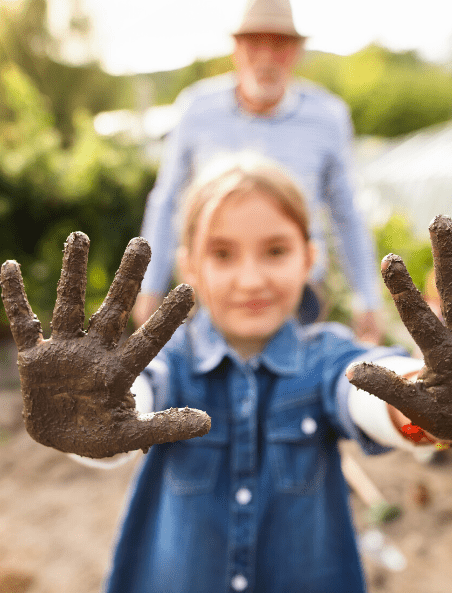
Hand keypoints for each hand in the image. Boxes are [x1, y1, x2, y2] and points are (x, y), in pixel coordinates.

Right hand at [1, 232, 209, 457]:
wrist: (62, 439)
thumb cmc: (101, 433)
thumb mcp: (132, 434)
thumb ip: (166, 426)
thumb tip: (207, 423)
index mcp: (120, 370)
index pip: (149, 339)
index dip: (167, 317)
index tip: (189, 290)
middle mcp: (96, 351)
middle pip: (115, 307)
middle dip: (128, 278)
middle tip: (142, 243)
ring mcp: (64, 351)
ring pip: (70, 304)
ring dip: (73, 273)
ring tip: (79, 237)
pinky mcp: (35, 357)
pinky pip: (23, 323)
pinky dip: (14, 298)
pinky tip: (10, 267)